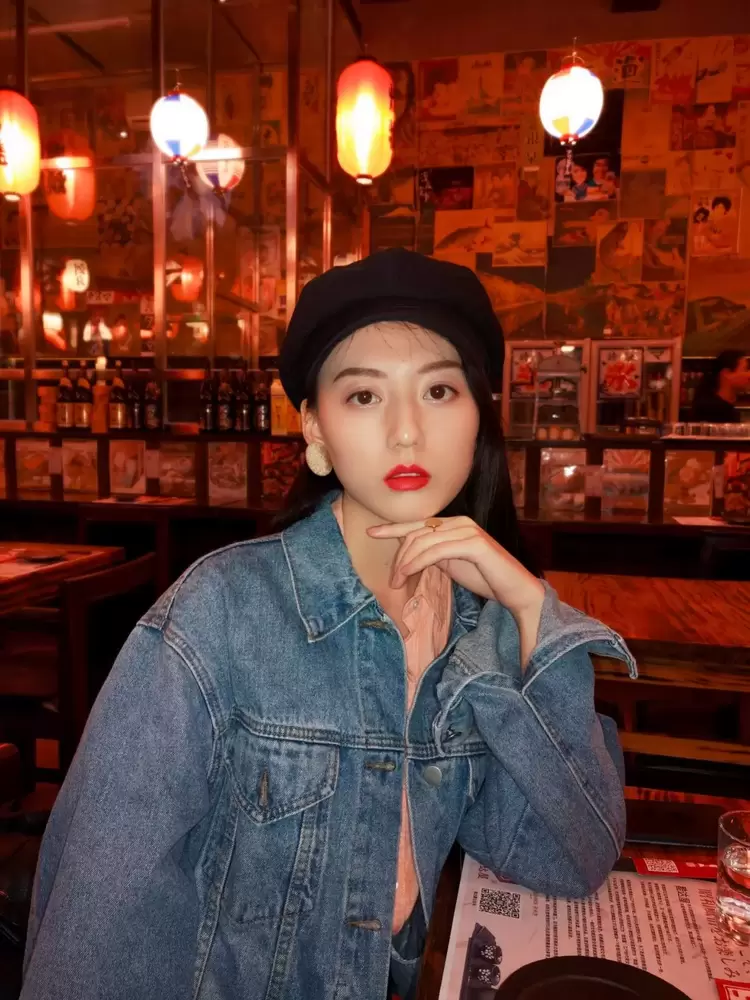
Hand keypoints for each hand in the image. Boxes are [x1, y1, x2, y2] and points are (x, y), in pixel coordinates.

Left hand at [367, 515, 543, 620]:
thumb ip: (433, 554)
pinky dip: (419, 562)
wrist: (516, 590)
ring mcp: (468, 531)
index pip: (418, 523)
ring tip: (397, 582)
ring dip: (406, 563)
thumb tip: (409, 553)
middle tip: (393, 580)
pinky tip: (409, 573)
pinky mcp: (474, 544)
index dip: (393, 528)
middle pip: (417, 533)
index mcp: (454, 524)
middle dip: (400, 556)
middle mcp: (460, 522)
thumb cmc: (485, 577)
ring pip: (424, 542)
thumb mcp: (451, 563)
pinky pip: (437, 551)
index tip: (372, 532)